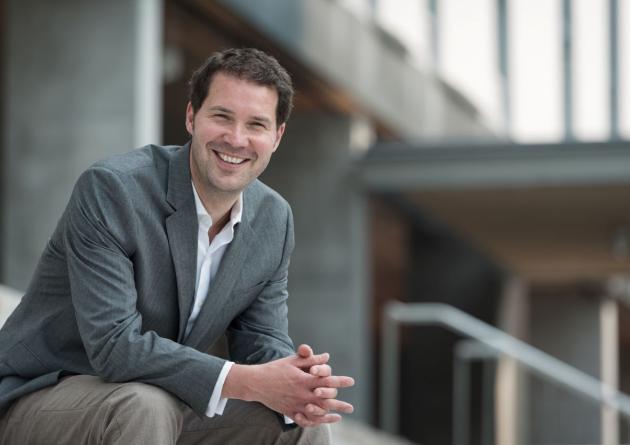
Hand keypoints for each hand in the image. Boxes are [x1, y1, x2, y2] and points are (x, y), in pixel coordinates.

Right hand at [222, 344, 354, 426]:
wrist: (256, 382)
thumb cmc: (275, 368)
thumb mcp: (293, 361)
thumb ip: (310, 359)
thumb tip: (326, 356)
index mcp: (303, 379)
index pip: (326, 380)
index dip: (340, 381)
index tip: (351, 381)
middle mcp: (301, 394)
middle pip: (324, 401)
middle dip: (339, 404)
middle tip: (350, 408)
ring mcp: (295, 404)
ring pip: (316, 413)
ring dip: (329, 415)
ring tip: (341, 416)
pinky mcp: (289, 411)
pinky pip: (304, 420)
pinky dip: (315, 422)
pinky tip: (322, 421)